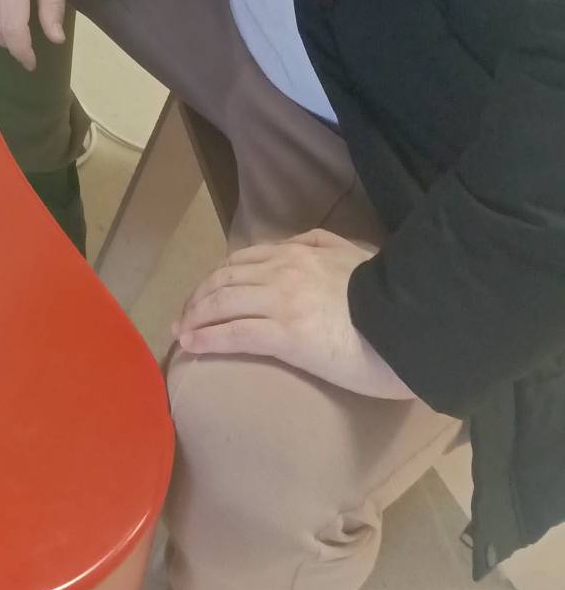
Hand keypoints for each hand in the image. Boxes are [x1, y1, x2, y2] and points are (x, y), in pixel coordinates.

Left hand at [173, 229, 415, 398]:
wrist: (410, 321)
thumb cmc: (387, 296)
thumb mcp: (352, 254)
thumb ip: (321, 244)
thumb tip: (298, 244)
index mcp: (297, 253)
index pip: (241, 262)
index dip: (217, 278)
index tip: (205, 294)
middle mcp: (282, 272)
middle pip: (223, 280)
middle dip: (197, 298)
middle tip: (183, 316)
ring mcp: (281, 302)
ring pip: (222, 303)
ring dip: (194, 317)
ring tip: (180, 332)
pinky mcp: (285, 335)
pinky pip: (234, 333)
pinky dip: (207, 338)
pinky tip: (191, 345)